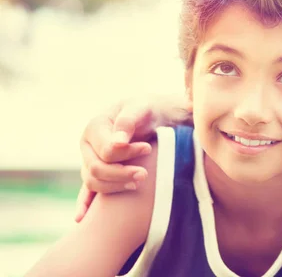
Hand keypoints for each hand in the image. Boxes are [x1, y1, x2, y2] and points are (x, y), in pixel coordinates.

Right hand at [75, 96, 190, 221]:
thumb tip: (118, 142)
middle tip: (145, 174)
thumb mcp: (141, 108)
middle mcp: (88, 146)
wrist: (155, 118)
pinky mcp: (98, 174)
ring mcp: (90, 161)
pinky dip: (84, 204)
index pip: (106, 150)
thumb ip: (129, 121)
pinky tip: (82, 218)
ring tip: (139, 184)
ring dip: (115, 186)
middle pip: (96, 169)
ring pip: (94, 183)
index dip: (127, 152)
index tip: (148, 148)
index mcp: (95, 127)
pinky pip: (86, 192)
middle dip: (121, 174)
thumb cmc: (148, 110)